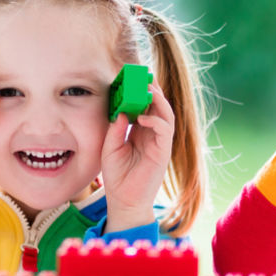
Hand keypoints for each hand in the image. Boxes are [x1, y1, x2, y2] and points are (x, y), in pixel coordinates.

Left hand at [101, 83, 173, 233]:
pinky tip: (142, 118)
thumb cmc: (117, 177)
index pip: (143, 105)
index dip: (139, 91)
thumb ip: (115, 129)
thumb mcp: (110, 148)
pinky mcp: (163, 152)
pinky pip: (165, 130)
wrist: (124, 201)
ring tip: (147, 89)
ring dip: (157, 100)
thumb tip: (120, 111)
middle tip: (142, 74)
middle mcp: (152, 134)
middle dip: (151, 89)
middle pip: (157, 105)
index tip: (130, 77)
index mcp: (140, 131)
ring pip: (165, 114)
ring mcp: (159, 142)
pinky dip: (156, 121)